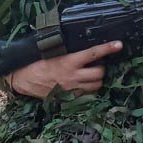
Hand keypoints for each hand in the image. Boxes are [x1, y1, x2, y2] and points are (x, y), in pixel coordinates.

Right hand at [8, 40, 122, 97]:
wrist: (24, 80)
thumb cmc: (37, 63)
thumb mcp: (53, 53)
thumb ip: (69, 51)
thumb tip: (82, 45)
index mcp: (69, 61)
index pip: (94, 53)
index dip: (108, 48)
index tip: (119, 44)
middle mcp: (73, 76)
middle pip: (100, 72)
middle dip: (101, 68)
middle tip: (96, 64)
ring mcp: (73, 89)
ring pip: (97, 85)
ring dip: (97, 79)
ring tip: (90, 74)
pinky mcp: (70, 98)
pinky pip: (88, 95)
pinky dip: (89, 89)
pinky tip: (83, 84)